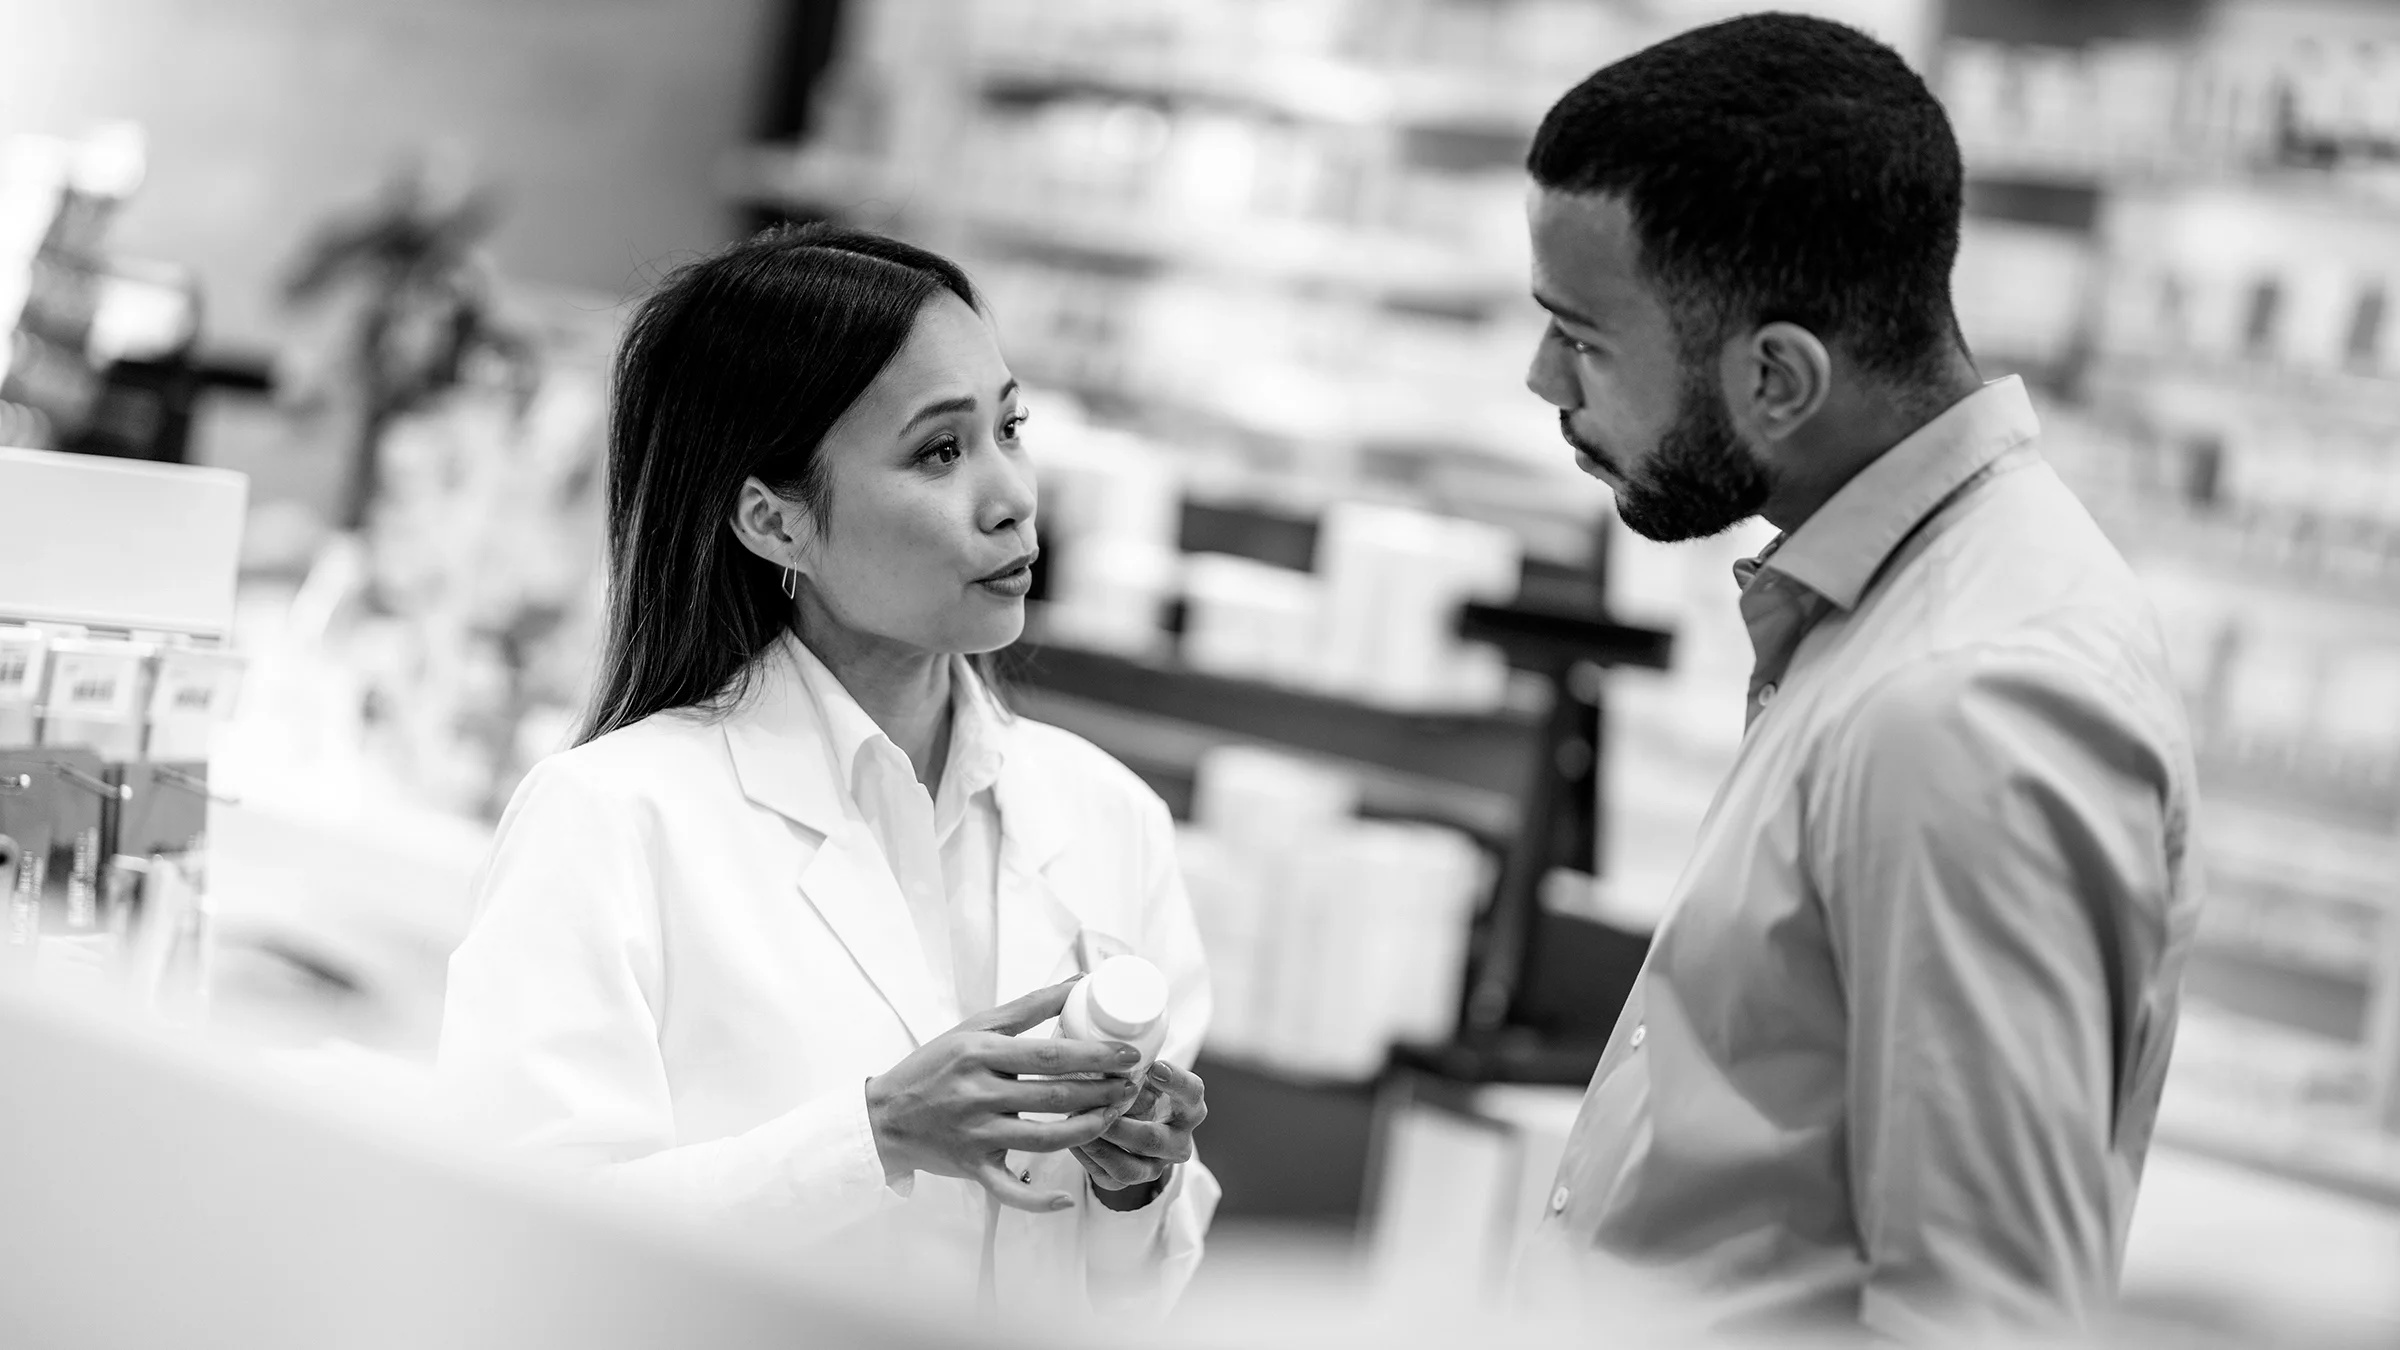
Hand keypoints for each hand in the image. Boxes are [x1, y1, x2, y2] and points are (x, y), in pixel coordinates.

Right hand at [866, 980, 1143, 1212]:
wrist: (885, 1115)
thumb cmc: (935, 1065)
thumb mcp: (975, 1028)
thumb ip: (1029, 1007)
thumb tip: (1078, 983)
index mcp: (978, 1054)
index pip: (1049, 1055)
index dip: (1094, 1056)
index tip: (1129, 1054)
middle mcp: (977, 1095)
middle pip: (1053, 1097)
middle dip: (1102, 1093)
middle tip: (1132, 1086)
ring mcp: (975, 1135)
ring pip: (1043, 1140)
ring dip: (1087, 1131)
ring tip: (1115, 1117)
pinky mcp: (972, 1167)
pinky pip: (1010, 1190)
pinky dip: (1038, 1199)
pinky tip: (1066, 1198)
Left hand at [1073, 1059, 1205, 1210]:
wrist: (1136, 1125)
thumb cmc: (1139, 1089)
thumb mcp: (1144, 1075)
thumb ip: (1133, 1068)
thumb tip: (1104, 1055)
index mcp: (1189, 1109)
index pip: (1192, 1094)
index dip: (1176, 1082)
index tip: (1155, 1066)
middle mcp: (1178, 1142)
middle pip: (1154, 1140)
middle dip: (1122, 1126)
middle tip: (1101, 1108)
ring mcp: (1154, 1166)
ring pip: (1128, 1168)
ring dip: (1099, 1145)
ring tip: (1077, 1122)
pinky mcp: (1128, 1181)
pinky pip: (1107, 1177)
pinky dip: (1087, 1157)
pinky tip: (1073, 1138)